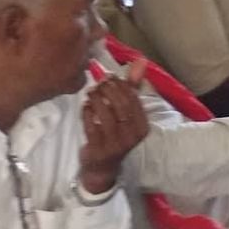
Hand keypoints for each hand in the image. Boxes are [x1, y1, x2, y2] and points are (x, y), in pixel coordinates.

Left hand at [78, 67, 149, 191]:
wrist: (103, 167)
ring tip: (91, 94)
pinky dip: (87, 112)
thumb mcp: (127, 112)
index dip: (119, 84)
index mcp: (142, 125)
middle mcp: (132, 135)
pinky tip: (86, 107)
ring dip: (95, 99)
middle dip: (107, 90)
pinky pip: (91, 125)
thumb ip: (133, 87)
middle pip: (120, 104)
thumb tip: (141, 60)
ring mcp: (115, 144)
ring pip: (105, 113)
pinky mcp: (99, 149)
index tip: (109, 78)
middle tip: (98, 84)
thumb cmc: (116, 133)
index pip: (132, 98)